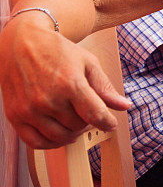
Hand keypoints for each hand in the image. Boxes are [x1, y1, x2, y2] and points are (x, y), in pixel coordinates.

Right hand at [0, 22, 131, 148]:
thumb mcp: (87, 62)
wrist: (21, 43)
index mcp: (70, 84)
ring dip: (72, 134)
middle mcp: (48, 99)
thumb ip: (105, 87)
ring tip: (75, 123)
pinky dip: (51, 143)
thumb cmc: (56, 51)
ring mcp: (29, 110)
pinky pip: (36, 142)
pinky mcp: (14, 115)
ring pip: (60, 137)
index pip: (95, 115)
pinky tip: (59, 133)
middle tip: (87, 113)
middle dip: (88, 122)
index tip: (111, 123)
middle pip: (78, 126)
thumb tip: (125, 106)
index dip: (107, 122)